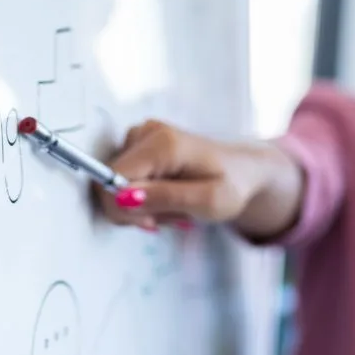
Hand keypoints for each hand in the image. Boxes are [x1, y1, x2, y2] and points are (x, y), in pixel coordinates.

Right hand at [94, 120, 264, 230]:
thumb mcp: (207, 201)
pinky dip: (142, 196)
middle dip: (134, 210)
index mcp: (163, 143)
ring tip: (174, 208)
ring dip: (142, 207)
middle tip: (169, 218)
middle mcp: (147, 131)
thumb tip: (121, 197)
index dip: (122, 208)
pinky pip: (123, 178)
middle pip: (109, 182)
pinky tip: (167, 198)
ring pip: (115, 183)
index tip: (151, 223)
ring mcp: (142, 134)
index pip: (112, 179)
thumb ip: (164, 198)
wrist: (245, 171)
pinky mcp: (141, 143)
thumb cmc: (233, 186)